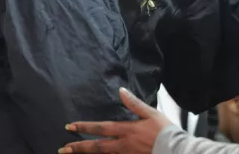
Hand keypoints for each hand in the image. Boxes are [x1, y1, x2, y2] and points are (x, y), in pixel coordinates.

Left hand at [58, 88, 173, 153]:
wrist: (176, 150)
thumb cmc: (164, 131)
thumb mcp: (150, 113)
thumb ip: (134, 103)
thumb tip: (121, 91)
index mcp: (126, 130)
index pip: (101, 128)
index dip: (84, 127)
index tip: (69, 127)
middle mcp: (123, 145)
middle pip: (96, 147)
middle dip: (78, 147)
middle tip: (63, 149)